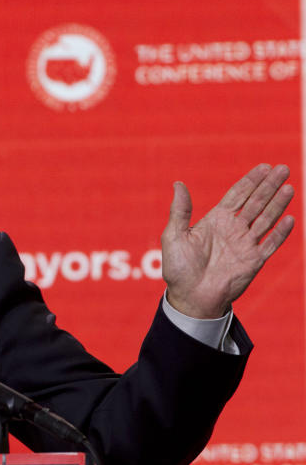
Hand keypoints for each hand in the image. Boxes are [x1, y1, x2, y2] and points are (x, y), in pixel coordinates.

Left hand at [162, 164, 294, 318]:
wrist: (190, 297)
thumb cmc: (179, 268)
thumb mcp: (174, 236)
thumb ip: (180, 210)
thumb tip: (178, 183)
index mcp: (215, 220)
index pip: (237, 195)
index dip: (250, 181)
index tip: (264, 167)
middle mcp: (233, 229)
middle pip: (255, 202)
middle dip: (269, 185)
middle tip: (282, 168)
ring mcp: (245, 244)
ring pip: (266, 219)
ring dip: (277, 203)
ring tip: (289, 186)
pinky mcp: (253, 261)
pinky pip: (270, 244)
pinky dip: (280, 232)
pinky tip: (289, 218)